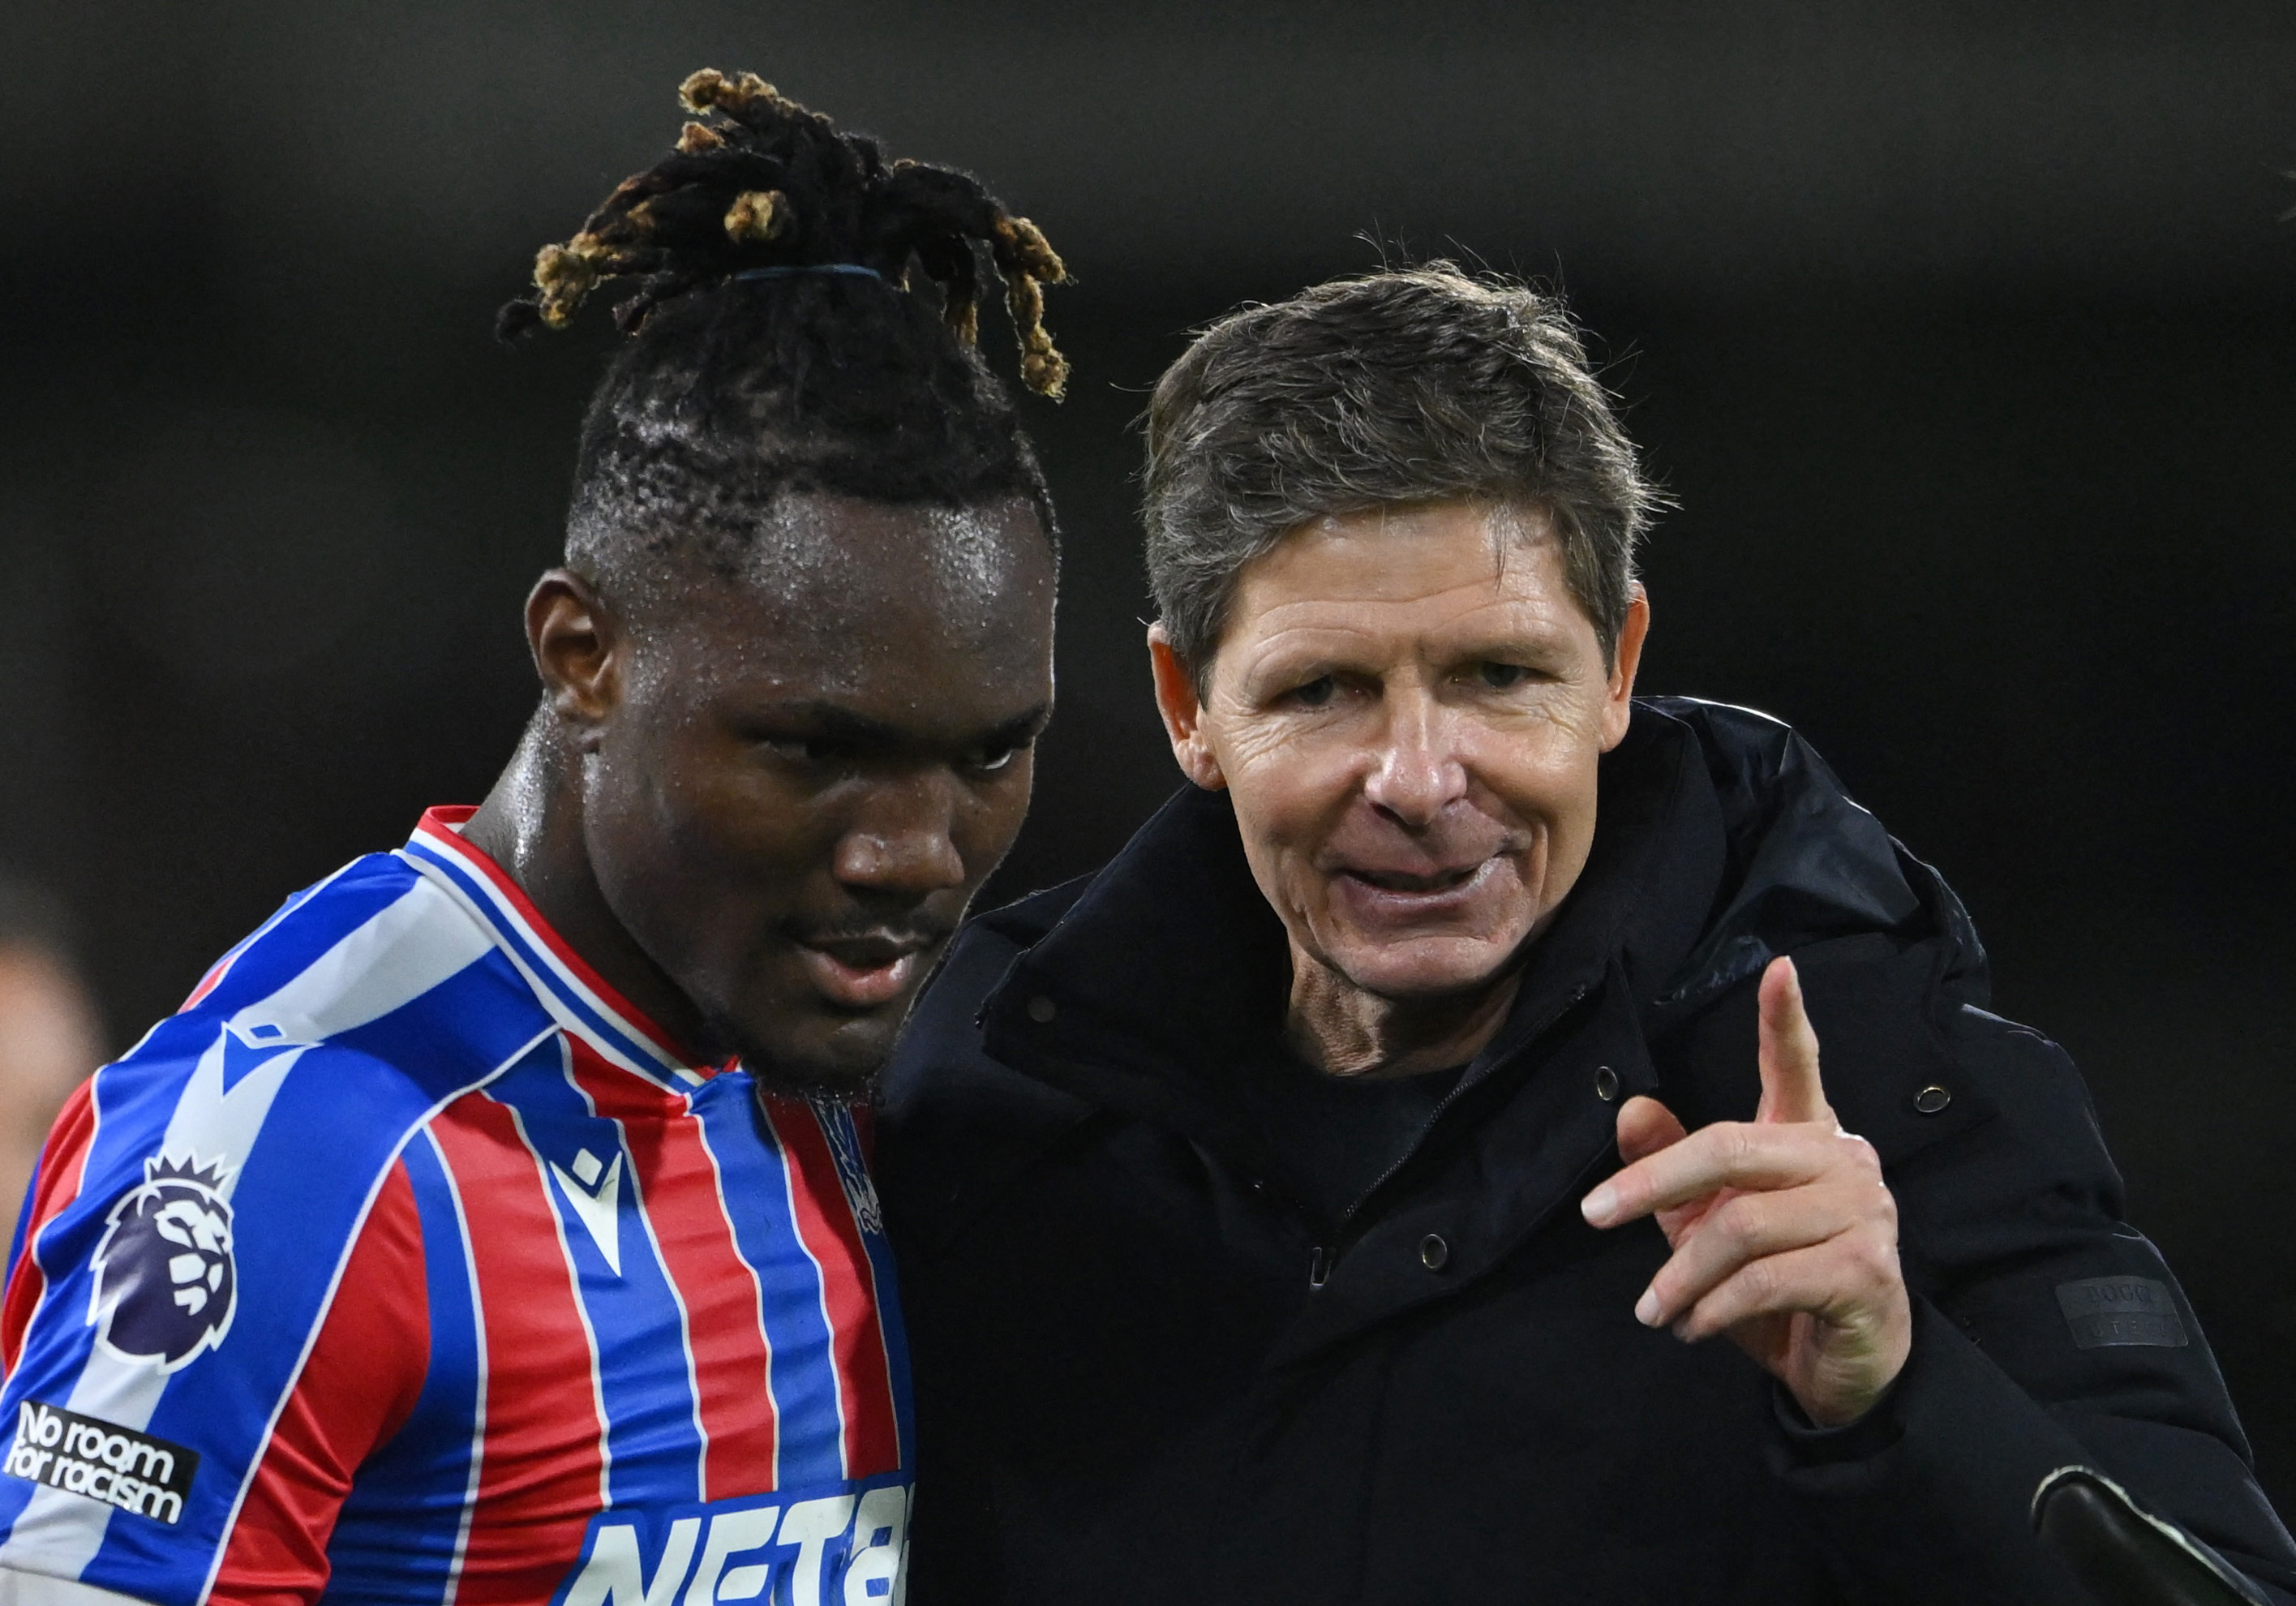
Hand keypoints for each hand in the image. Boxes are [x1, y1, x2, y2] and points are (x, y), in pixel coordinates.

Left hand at [1578, 956, 1911, 1426]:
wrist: (1845, 1370)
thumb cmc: (1775, 1288)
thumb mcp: (1709, 1224)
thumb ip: (1673, 1169)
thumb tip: (1631, 1109)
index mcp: (1807, 1138)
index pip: (1797, 1068)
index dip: (1785, 1019)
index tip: (1779, 967)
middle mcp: (1843, 1162)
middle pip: (1731, 1148)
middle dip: (1653, 1183)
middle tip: (1595, 1215)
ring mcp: (1863, 1214)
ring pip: (1741, 1225)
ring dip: (1680, 1275)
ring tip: (1653, 1309)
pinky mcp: (1866, 1271)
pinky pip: (1765, 1279)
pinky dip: (1712, 1307)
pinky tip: (1691, 1327)